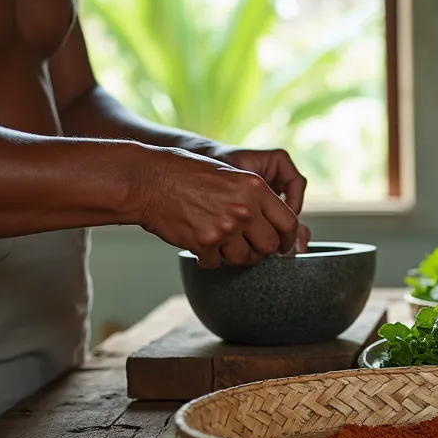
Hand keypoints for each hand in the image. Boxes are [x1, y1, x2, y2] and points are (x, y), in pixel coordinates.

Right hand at [135, 146, 298, 267]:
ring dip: (233, 256)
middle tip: (246, 246)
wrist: (148, 180)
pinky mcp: (204, 243)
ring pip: (244, 259)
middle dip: (260, 251)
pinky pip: (215, 263)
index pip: (289, 223)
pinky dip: (208, 258)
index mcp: (256, 187)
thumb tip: (273, 226)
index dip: (288, 239)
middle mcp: (245, 208)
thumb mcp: (229, 175)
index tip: (283, 245)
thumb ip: (254, 198)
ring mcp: (225, 227)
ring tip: (218, 242)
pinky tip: (198, 242)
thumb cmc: (185, 174)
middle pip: (270, 246)